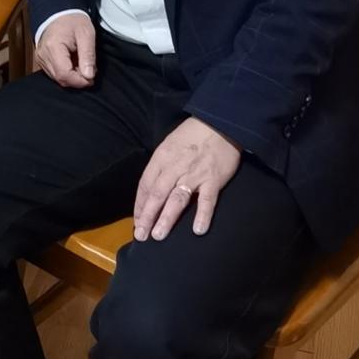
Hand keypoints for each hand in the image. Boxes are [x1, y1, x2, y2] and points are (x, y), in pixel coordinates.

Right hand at [35, 13, 96, 89]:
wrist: (59, 13)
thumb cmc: (73, 20)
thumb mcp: (86, 34)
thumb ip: (88, 56)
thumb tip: (89, 76)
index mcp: (53, 47)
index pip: (64, 74)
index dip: (79, 81)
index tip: (91, 78)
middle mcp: (43, 55)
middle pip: (60, 78)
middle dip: (77, 79)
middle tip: (89, 71)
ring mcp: (40, 58)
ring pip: (57, 78)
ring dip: (72, 76)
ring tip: (82, 64)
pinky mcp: (41, 60)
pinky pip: (54, 73)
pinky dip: (66, 72)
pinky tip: (74, 63)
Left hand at [133, 117, 240, 242]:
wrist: (221, 123)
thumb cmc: (193, 134)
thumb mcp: (169, 145)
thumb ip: (161, 166)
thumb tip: (151, 190)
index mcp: (162, 158)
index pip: (145, 185)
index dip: (140, 205)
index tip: (138, 221)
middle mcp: (175, 167)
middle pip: (157, 195)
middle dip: (147, 216)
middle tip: (142, 236)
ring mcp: (194, 174)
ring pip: (177, 199)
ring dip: (166, 219)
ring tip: (158, 235)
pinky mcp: (214, 179)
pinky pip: (206, 200)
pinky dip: (202, 215)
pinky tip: (198, 230)